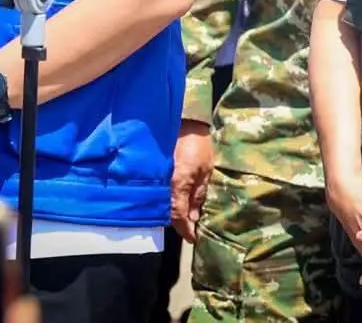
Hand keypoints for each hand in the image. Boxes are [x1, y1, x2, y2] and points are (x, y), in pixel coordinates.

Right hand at [170, 119, 212, 242]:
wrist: (184, 123)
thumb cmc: (199, 145)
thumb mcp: (206, 170)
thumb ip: (199, 195)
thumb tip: (194, 217)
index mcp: (178, 184)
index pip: (178, 216)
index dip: (185, 230)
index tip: (192, 239)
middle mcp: (164, 184)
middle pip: (168, 213)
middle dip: (179, 225)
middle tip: (190, 231)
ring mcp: (158, 179)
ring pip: (163, 205)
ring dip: (173, 214)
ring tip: (185, 220)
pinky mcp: (155, 173)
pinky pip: (160, 194)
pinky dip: (167, 203)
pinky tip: (176, 205)